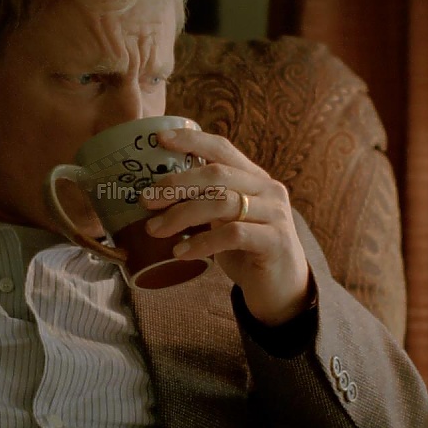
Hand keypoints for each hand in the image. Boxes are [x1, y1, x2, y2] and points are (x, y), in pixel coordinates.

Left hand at [140, 127, 310, 325]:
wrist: (282, 289)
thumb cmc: (246, 252)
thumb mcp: (226, 220)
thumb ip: (206, 202)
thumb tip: (156, 195)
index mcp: (254, 178)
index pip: (222, 149)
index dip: (191, 140)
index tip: (159, 139)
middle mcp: (268, 189)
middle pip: (217, 174)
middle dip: (176, 184)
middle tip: (146, 199)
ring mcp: (275, 214)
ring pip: (222, 203)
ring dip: (182, 215)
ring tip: (155, 230)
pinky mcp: (275, 240)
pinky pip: (233, 233)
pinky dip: (201, 242)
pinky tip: (181, 252)